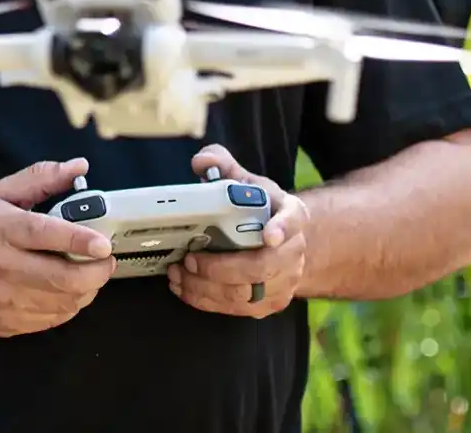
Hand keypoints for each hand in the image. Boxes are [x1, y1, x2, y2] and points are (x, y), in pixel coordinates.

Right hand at [0, 157, 116, 337]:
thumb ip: (38, 179)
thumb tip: (77, 167)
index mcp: (0, 229)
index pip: (43, 234)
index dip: (78, 239)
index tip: (102, 243)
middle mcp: (2, 267)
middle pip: (60, 278)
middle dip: (96, 273)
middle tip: (106, 260)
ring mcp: (2, 301)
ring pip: (60, 304)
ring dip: (86, 291)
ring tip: (90, 275)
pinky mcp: (3, 324)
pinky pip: (48, 322)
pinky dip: (67, 308)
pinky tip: (68, 293)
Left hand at [168, 144, 308, 319]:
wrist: (281, 243)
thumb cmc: (260, 209)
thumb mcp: (246, 181)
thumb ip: (222, 165)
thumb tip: (200, 162)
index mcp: (291, 214)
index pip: (292, 219)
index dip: (282, 229)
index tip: (268, 236)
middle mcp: (292, 253)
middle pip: (263, 267)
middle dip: (222, 267)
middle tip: (191, 259)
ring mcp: (283, 283)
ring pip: (246, 294)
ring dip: (207, 288)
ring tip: (178, 274)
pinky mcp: (267, 305)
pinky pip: (237, 309)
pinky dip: (207, 301)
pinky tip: (184, 288)